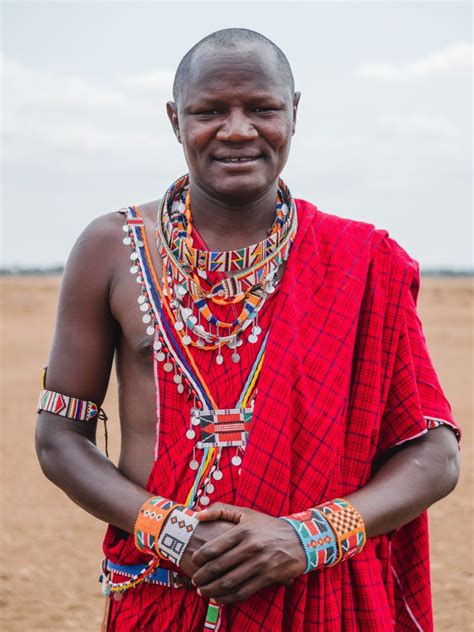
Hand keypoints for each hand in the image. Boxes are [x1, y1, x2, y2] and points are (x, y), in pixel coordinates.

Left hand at [190, 502, 306, 603]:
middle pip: (219, 566)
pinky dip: (228, 598)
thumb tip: (197, 515)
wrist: (299, 540)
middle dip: (202, 576)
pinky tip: (218, 598)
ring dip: (211, 589)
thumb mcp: (246, 513)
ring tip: (202, 590)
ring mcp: (260, 563)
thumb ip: (221, 510)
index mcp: (243, 530)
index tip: (194, 561)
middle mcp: (251, 546)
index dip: (200, 557)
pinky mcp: (267, 577)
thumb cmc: (267, 526)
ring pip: (229, 582)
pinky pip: (243, 592)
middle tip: (195, 579)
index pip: (214, 546)